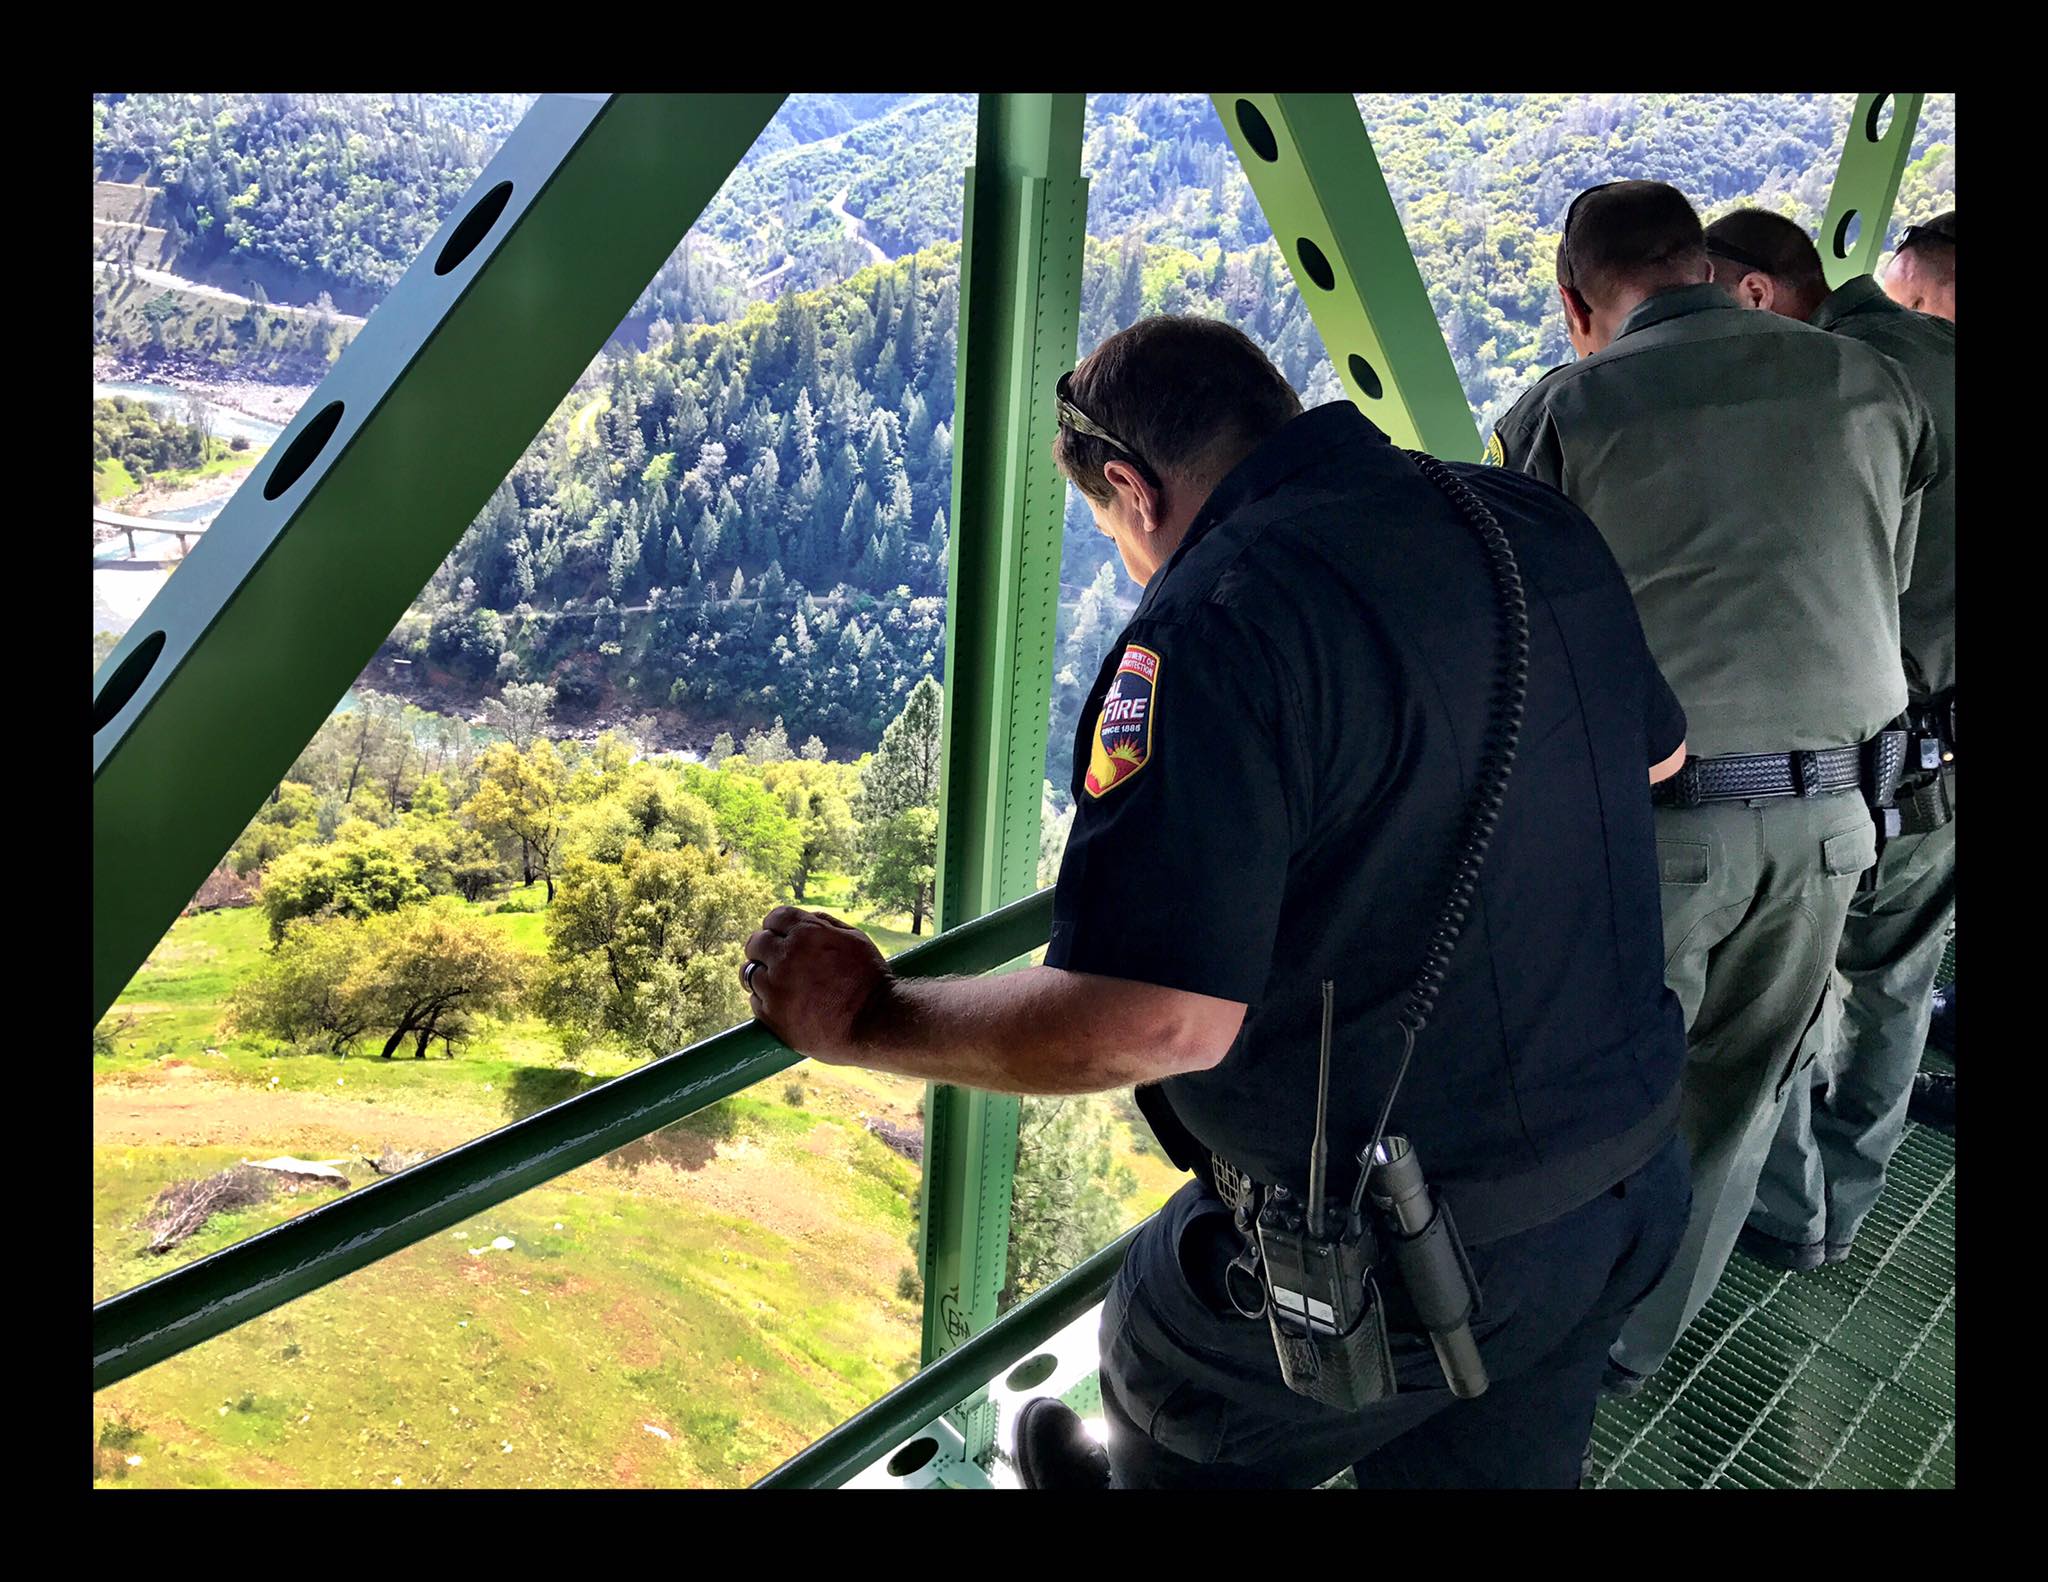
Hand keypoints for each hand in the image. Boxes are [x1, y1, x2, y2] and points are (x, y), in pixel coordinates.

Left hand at [741, 906, 891, 1064]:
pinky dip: (766, 1000)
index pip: (774, 918)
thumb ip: (825, 924)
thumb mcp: (855, 939)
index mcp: (806, 934)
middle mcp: (785, 957)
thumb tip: (806, 920)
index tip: (781, 936)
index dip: (777, 925)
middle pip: (756, 944)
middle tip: (776, 960)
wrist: (874, 1022)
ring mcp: (776, 988)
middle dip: (764, 948)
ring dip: (762, 975)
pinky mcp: (772, 1017)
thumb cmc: (870, 978)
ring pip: (749, 974)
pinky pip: (755, 1001)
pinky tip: (785, 1004)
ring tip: (779, 984)